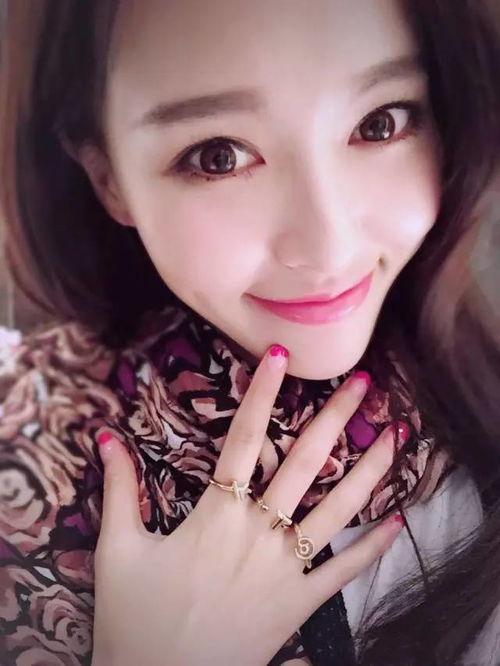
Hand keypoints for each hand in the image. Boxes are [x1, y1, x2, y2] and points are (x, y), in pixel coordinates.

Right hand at [91, 346, 404, 665]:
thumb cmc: (134, 619)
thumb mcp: (118, 549)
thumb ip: (118, 489)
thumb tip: (106, 437)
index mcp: (216, 515)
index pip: (242, 439)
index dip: (261, 393)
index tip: (280, 357)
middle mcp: (258, 533)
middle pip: (304, 463)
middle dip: (335, 418)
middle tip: (362, 384)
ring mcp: (285, 569)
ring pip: (337, 510)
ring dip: (368, 471)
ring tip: (396, 438)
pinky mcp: (300, 605)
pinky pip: (345, 573)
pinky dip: (374, 548)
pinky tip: (399, 522)